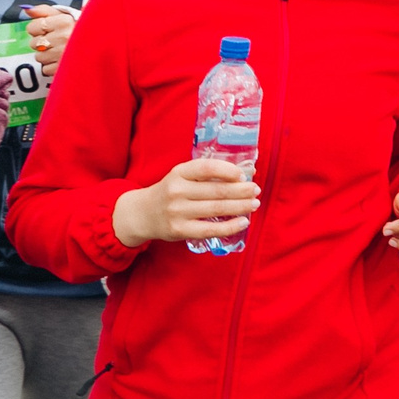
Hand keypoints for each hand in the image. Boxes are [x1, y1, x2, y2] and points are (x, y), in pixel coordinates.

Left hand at [24, 5, 76, 78]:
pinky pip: (46, 69)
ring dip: (47, 55)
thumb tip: (27, 10)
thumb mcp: (65, 15)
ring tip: (60, 50)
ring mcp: (64, 54)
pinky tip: (62, 59)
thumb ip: (45, 11)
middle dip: (42, 42)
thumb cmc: (80, 30)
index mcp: (64, 21)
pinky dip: (52, 66)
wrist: (101, 45)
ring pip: (39, 57)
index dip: (37, 28)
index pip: (33, 27)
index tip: (47, 29)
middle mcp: (64, 37)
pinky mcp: (65, 68)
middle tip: (55, 40)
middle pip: (34, 43)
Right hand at [112, 159, 260, 247]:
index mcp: (179, 172)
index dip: (228, 170)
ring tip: (254, 204)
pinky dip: (230, 226)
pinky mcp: (179, 230)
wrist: (142, 214)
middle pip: (216, 190)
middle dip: (241, 190)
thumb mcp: (183, 177)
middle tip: (256, 190)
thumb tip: (245, 173)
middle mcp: (177, 191)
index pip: (207, 168)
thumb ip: (208, 175)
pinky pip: (210, 229)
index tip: (243, 175)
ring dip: (240, 207)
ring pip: (216, 209)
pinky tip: (243, 222)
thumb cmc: (170, 192)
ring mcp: (177, 211)